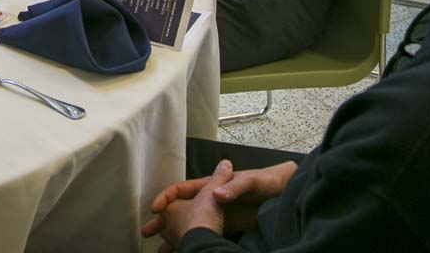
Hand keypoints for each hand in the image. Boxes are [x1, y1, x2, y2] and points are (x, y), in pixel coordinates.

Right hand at [142, 160, 297, 241]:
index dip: (166, 198)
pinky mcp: (225, 228)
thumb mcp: (251, 182)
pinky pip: (203, 236)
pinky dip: (192, 244)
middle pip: (180, 210)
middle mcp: (209, 200)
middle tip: (146, 231)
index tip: (156, 209)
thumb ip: (234, 187)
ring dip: (174, 237)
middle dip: (162, 221)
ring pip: (189, 226)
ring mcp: (216, 215)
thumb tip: (217, 194)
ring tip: (160, 250)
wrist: (282, 194)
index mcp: (210, 186)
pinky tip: (183, 252)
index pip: (180, 190)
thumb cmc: (265, 182)